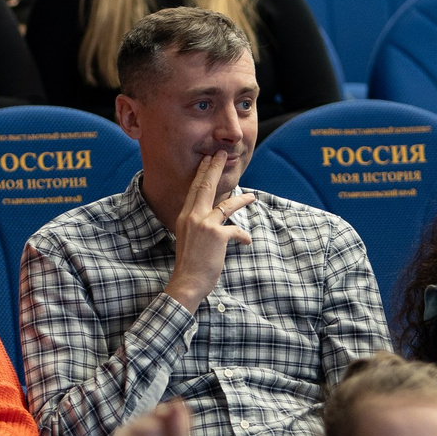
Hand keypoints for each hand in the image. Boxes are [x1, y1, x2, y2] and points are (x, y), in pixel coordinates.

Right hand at [165, 151, 250, 311]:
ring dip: (241, 200)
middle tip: (221, 154)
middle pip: (206, 187)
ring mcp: (204, 225)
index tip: (207, 160)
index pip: (194, 190)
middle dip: (214, 169)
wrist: (187, 281)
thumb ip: (198, 225)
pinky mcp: (217, 236)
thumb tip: (214, 217)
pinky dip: (243, 236)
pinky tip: (246, 241)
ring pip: (226, 205)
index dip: (202, 173)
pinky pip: (236, 230)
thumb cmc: (189, 263)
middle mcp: (192, 217)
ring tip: (251, 197)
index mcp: (184, 216)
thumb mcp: (188, 238)